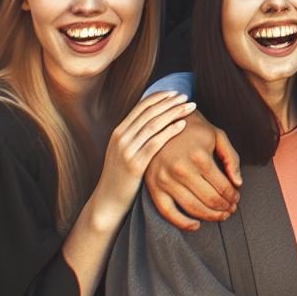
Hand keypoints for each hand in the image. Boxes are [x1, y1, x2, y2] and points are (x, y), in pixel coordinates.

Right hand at [89, 91, 196, 229]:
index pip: (141, 106)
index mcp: (119, 131)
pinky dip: (170, 131)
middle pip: (149, 112)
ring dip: (174, 112)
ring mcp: (126, 150)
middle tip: (186, 97)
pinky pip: (155, 143)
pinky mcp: (134, 165)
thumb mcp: (124, 151)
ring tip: (189, 107)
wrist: (107, 203)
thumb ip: (136, 134)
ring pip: (153, 124)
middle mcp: (121, 137)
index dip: (160, 97)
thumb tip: (157, 117)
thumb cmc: (122, 176)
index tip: (176, 93)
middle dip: (170, 102)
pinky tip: (183, 125)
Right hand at [143, 108, 241, 231]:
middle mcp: (182, 170)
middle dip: (224, 207)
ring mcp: (166, 179)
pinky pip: (167, 212)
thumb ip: (231, 158)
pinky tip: (195, 225)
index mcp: (200, 156)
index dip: (233, 196)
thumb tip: (238, 183)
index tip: (237, 199)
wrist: (163, 121)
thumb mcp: (217, 135)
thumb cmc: (194, 128)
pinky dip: (183, 223)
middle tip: (231, 209)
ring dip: (210, 216)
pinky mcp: (153, 186)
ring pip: (192, 208)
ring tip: (220, 215)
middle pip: (209, 199)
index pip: (222, 186)